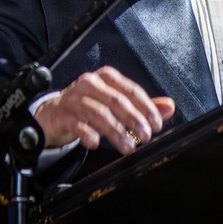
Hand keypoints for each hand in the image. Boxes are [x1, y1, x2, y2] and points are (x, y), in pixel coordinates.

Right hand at [34, 65, 175, 154]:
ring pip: (99, 113)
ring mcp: (74, 97)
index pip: (132, 90)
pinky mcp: (62, 114)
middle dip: (134, 120)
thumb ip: (141, 105)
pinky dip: (88, 134)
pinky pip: (77, 124)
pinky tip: (96, 143)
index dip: (146, 108)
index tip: (157, 123)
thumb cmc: (89, 105)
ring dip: (116, 131)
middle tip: (146, 136)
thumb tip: (169, 107)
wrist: (53, 113)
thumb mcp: (115, 102)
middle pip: (117, 101)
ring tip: (128, 146)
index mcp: (107, 77)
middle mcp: (91, 83)